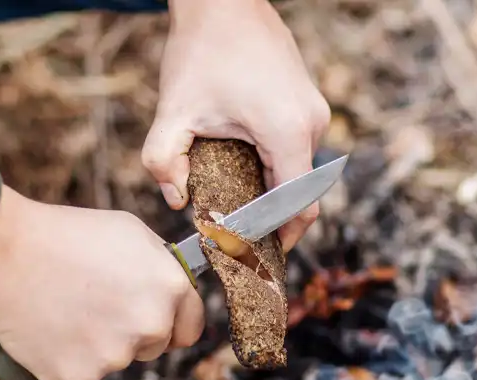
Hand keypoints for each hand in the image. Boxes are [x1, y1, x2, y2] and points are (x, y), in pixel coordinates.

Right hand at [0, 186, 204, 379]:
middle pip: (155, 346)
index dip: (173, 319)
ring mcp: (114, 355)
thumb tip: (171, 288)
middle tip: (97, 303)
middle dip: (133, 331)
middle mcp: (149, 326)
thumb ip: (160, 266)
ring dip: (99, 343)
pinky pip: (82, 372)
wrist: (4, 254)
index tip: (157, 317)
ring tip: (67, 308)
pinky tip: (52, 325)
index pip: (192, 324)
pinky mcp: (79, 376)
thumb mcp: (129, 232)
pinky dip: (68, 356)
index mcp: (169, 288)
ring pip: (116, 359)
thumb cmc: (64, 235)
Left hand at [142, 0, 331, 251]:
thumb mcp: (173, 112)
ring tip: (231, 203)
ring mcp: (314, 110)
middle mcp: (312, 123)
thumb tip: (175, 202)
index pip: (297, 208)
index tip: (252, 257)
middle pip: (299, 194)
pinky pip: (295, 149)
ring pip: (297, 171)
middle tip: (235, 239)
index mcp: (287, 131)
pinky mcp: (307, 101)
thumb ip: (163, 163)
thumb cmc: (201, 52)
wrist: (223, 0)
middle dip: (268, 220)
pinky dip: (273, 166)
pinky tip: (239, 169)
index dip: (276, 239)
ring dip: (268, 190)